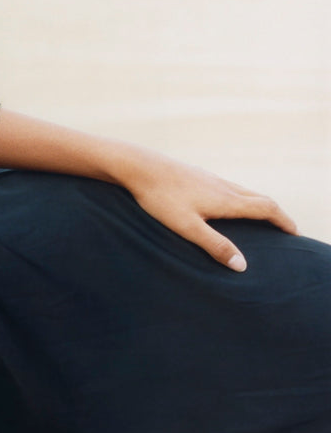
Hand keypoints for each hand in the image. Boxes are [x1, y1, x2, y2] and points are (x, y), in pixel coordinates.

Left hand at [119, 151, 297, 271]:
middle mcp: (223, 185)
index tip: (295, 234)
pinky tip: (224, 204)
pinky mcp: (195, 174)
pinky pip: (226, 186)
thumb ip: (215, 245)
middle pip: (258, 198)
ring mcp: (209, 178)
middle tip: (283, 228)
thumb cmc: (160, 198)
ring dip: (256, 204)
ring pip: (242, 190)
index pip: (266, 208)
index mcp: (227, 199)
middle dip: (274, 214)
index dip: (284, 221)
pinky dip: (237, 198)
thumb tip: (242, 266)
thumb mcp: (187, 227)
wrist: (138, 166)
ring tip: (258, 219)